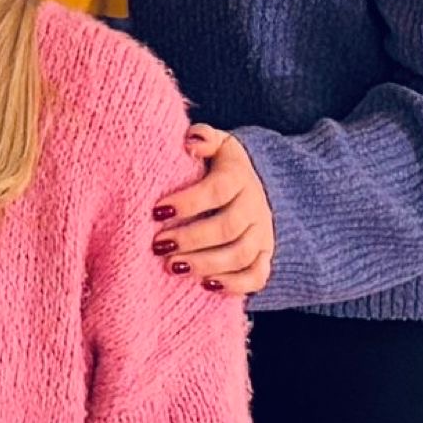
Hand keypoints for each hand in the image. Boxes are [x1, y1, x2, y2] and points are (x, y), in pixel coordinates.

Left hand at [150, 123, 274, 295]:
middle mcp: (255, 206)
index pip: (217, 190)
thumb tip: (191, 142)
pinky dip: (234, 285)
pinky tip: (206, 285)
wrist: (254, 182)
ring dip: (206, 264)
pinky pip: (258, 276)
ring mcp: (263, 233)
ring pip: (241, 255)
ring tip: (173, 267)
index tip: (156, 212)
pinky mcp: (265, 255)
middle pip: (228, 227)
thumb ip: (202, 137)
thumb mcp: (214, 142)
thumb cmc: (218, 161)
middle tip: (158, 246)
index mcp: (239, 176)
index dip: (188, 202)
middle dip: (191, 239)